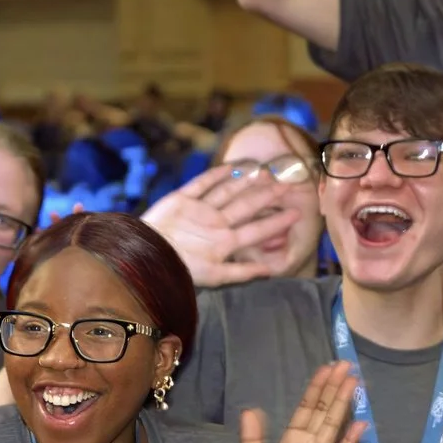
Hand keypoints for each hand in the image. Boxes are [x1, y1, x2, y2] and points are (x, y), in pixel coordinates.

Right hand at [142, 161, 301, 286]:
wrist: (146, 255)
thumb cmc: (179, 269)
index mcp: (224, 242)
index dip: (276, 222)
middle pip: (245, 207)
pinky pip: (202, 183)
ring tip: (265, 173)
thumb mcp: (213, 276)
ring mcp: (200, 211)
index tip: (296, 213)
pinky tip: (233, 167)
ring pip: (228, 193)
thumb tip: (271, 272)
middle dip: (265, 197)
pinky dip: (216, 174)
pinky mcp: (182, 199)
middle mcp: (215, 225)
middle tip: (285, 186)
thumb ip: (241, 272)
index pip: (256, 230)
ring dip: (246, 183)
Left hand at [238, 362, 364, 442]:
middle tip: (346, 365)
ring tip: (355, 383)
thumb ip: (252, 440)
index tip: (325, 369)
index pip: (305, 409)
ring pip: (333, 426)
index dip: (315, 389)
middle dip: (334, 389)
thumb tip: (250, 410)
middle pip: (323, 411)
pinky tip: (362, 423)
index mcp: (290, 442)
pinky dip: (351, 441)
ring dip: (344, 404)